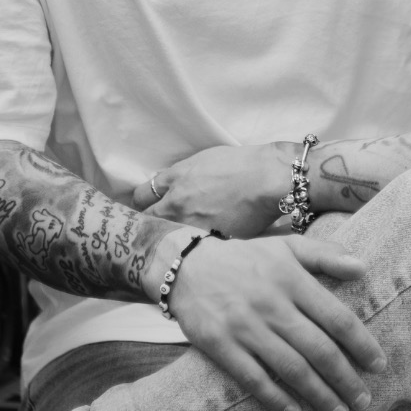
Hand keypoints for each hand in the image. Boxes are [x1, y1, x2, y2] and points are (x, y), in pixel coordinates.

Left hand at [134, 143, 293, 237]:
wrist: (269, 179)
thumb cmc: (244, 165)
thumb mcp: (205, 160)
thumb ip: (183, 175)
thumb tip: (172, 186)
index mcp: (176, 178)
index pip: (142, 195)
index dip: (145, 203)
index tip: (149, 208)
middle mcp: (176, 202)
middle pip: (147, 219)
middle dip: (150, 223)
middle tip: (158, 227)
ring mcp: (190, 224)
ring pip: (166, 237)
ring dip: (170, 238)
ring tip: (178, 241)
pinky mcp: (206, 241)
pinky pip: (191, 247)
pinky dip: (193, 248)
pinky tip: (198, 250)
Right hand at [149, 231, 384, 410]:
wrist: (187, 265)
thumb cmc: (246, 258)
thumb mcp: (286, 247)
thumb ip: (325, 255)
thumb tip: (363, 267)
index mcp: (292, 279)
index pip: (337, 318)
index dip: (362, 345)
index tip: (379, 366)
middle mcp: (272, 304)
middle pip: (319, 349)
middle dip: (345, 379)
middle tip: (362, 401)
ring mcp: (245, 326)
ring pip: (291, 368)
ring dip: (318, 395)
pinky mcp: (220, 345)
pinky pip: (253, 379)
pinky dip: (275, 399)